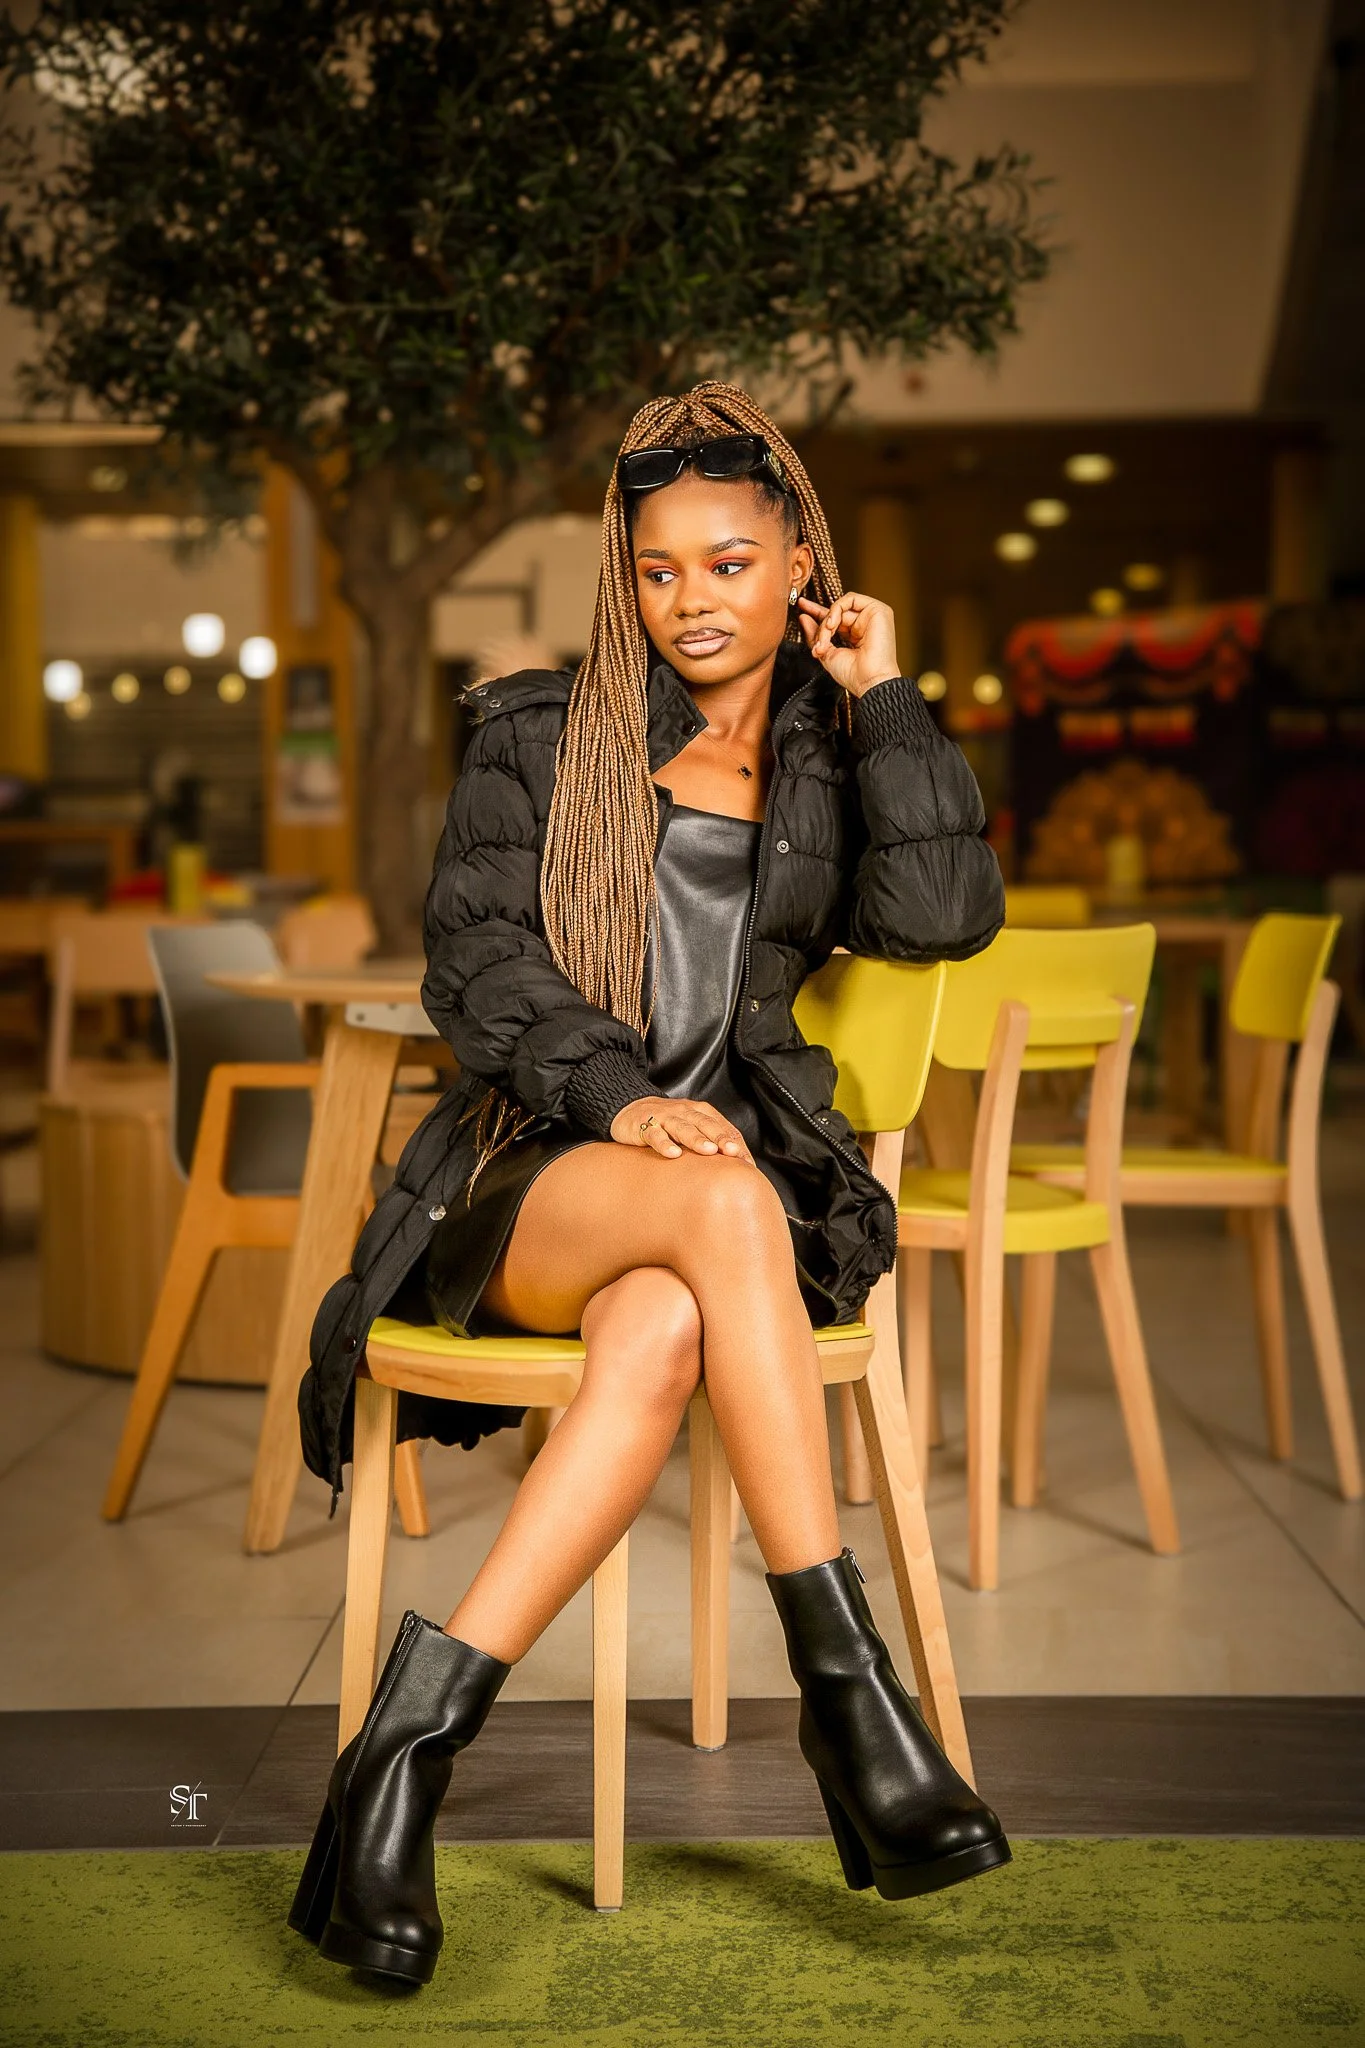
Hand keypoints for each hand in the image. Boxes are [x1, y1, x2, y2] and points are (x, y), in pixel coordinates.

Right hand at [610, 1095, 752, 1161]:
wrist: (630, 1109)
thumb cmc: (668, 1124)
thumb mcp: (693, 1129)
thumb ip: (712, 1143)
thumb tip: (739, 1167)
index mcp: (701, 1113)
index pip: (723, 1128)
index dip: (736, 1145)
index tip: (747, 1164)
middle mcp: (686, 1112)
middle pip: (706, 1124)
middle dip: (720, 1138)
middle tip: (733, 1152)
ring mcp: (665, 1118)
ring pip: (683, 1127)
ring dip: (696, 1139)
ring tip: (709, 1151)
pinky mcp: (645, 1125)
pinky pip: (655, 1135)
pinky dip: (664, 1143)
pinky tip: (672, 1153)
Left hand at [797, 592, 899, 697]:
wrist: (869, 681)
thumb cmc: (853, 674)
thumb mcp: (827, 653)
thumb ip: (816, 634)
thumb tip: (804, 617)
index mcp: (855, 635)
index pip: (834, 619)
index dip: (816, 611)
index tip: (801, 606)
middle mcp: (864, 624)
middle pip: (835, 612)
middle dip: (821, 626)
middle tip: (818, 643)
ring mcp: (871, 616)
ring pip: (840, 607)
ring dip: (827, 621)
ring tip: (825, 638)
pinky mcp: (878, 610)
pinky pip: (850, 599)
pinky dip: (836, 610)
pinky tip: (832, 624)